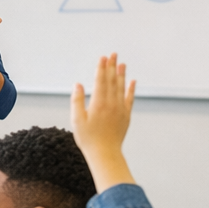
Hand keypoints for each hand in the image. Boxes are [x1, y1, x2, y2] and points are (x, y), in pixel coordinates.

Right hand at [71, 54, 136, 191]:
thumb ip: (77, 100)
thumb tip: (78, 85)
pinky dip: (131, 89)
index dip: (101, 68)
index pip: (100, 81)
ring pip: (121, 87)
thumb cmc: (88, 138)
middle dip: (112, 67)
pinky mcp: (126, 115)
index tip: (103, 58)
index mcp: (98, 103)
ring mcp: (120, 109)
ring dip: (121, 74)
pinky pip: (130, 98)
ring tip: (122, 63)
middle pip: (112, 81)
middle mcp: (111, 103)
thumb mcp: (76, 120)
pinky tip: (132, 81)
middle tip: (113, 54)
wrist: (105, 153)